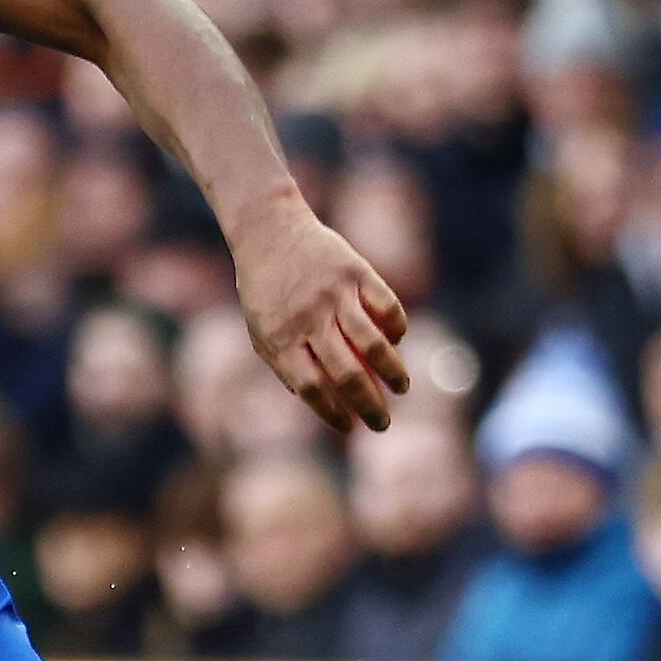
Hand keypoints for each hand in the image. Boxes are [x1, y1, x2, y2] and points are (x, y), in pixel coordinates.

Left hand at [235, 201, 409, 432]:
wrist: (269, 232)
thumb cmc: (264, 288)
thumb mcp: (259, 329)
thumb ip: (282, 363)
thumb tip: (315, 399)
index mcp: (280, 338)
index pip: (311, 388)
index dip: (332, 413)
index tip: (348, 428)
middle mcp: (308, 319)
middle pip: (347, 373)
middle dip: (370, 405)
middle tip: (383, 423)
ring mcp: (334, 295)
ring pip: (374, 343)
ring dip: (393, 372)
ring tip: (401, 388)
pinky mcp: (357, 272)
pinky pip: (387, 306)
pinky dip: (397, 327)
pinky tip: (397, 342)